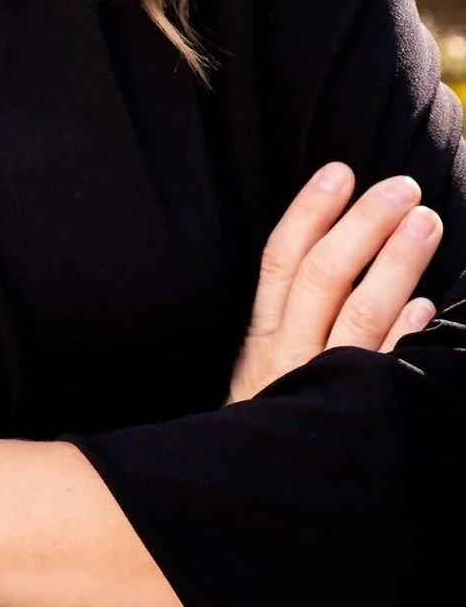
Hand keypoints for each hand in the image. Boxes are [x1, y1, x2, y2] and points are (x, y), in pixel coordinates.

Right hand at [228, 161, 442, 403]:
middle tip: (401, 185)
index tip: (340, 171)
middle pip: (323, 277)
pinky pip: (381, 374)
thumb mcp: (265, 369)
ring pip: (358, 315)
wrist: (248, 507)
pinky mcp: (349, 423)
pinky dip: (402, 335)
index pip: (282, 260)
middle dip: (362, 225)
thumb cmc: (266, 425)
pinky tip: (430, 306)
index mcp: (261, 339)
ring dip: (394, 264)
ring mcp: (318, 390)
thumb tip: (338, 258)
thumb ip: (294, 318)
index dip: (310, 213)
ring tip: (425, 222)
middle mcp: (286, 358)